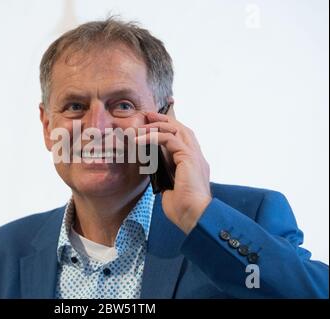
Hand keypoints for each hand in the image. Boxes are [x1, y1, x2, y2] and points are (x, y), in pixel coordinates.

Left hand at [135, 111, 211, 233]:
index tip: (151, 126)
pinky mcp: (189, 158)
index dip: (167, 130)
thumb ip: (163, 174)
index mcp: (192, 163)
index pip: (182, 139)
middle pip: (181, 128)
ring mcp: (195, 156)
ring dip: (157, 126)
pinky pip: (169, 140)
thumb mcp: (168, 186)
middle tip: (147, 115)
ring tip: (141, 127)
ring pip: (176, 130)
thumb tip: (150, 168)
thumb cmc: (182, 208)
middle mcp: (196, 156)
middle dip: (163, 120)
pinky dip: (153, 137)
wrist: (194, 217)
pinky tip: (139, 140)